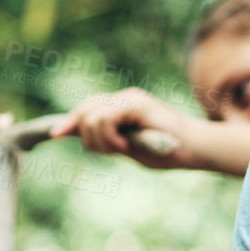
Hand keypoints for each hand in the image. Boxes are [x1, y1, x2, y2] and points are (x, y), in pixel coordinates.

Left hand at [45, 88, 195, 169]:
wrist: (194, 150)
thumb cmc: (167, 152)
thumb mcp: (131, 147)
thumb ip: (109, 140)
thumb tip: (83, 138)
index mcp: (122, 107)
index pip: (87, 108)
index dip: (70, 121)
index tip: (55, 135)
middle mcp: (124, 98)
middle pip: (84, 109)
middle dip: (83, 133)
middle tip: (110, 149)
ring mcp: (131, 99)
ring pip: (91, 116)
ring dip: (100, 140)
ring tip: (121, 149)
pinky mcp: (137, 105)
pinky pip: (106, 118)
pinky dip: (109, 137)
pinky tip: (124, 146)